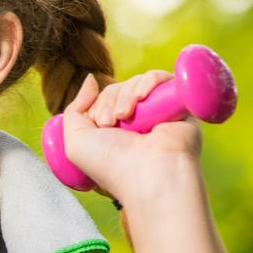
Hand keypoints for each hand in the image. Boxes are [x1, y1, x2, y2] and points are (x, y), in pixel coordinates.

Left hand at [63, 70, 202, 205]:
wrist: (150, 175)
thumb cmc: (111, 165)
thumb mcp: (76, 142)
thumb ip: (75, 109)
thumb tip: (91, 79)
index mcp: (115, 130)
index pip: (103, 99)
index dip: (98, 105)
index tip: (101, 124)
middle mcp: (136, 121)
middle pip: (118, 89)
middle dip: (109, 100)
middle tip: (110, 123)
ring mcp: (157, 112)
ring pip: (137, 83)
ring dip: (126, 94)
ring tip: (126, 115)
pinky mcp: (178, 104)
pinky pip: (162, 78)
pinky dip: (148, 81)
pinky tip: (142, 97)